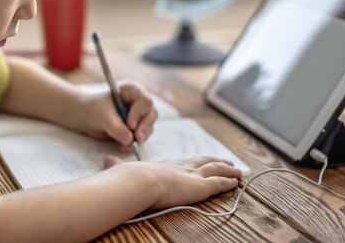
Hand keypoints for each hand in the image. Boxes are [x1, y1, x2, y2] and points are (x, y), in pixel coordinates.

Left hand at [81, 82, 156, 151]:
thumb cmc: (94, 109)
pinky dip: (134, 143)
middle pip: (151, 114)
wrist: (87, 117)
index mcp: (133, 91)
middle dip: (144, 128)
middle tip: (136, 138)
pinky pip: (142, 137)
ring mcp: (140, 116)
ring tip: (124, 146)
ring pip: (148, 127)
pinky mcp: (137, 128)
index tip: (130, 125)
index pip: (144, 100)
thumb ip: (115, 127)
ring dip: (139, 138)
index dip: (139, 113)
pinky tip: (123, 147)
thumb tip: (129, 140)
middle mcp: (139, 102)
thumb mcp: (103, 116)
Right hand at [105, 156, 241, 208]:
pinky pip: (218, 183)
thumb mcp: (123, 168)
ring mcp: (192, 175)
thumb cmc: (131, 177)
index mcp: (167, 164)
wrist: (138, 181)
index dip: (198, 160)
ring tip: (238, 171)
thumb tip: (105, 160)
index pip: (187, 161)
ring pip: (216, 170)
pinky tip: (236, 182)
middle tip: (228, 162)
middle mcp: (182, 167)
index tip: (205, 159)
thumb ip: (116, 164)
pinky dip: (228, 182)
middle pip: (205, 161)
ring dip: (228, 171)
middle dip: (218, 161)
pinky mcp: (199, 186)